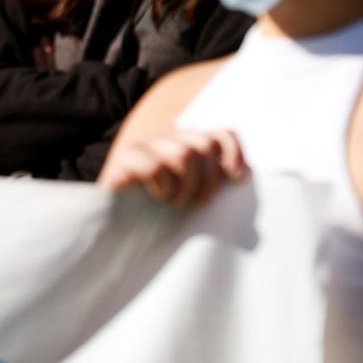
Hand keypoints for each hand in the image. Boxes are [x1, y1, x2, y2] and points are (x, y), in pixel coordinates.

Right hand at [99, 129, 246, 207]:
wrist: (116, 228)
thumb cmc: (158, 213)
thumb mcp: (193, 194)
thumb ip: (216, 179)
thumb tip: (246, 173)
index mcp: (186, 141)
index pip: (221, 134)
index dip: (234, 153)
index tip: (237, 180)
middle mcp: (166, 135)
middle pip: (206, 145)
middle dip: (209, 181)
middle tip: (198, 205)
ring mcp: (144, 144)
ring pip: (184, 154)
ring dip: (186, 187)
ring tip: (175, 202)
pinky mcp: (124, 158)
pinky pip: (155, 166)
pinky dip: (162, 187)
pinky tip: (156, 197)